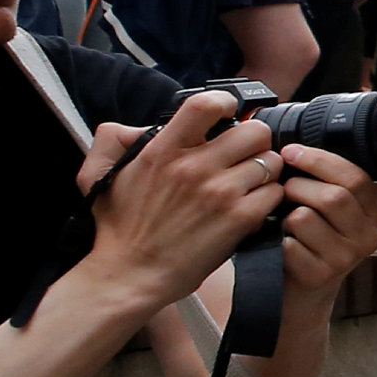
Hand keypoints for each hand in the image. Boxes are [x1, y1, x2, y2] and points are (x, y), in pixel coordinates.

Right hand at [71, 95, 288, 312]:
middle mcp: (194, 167)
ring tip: (248, 183)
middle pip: (255, 131)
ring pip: (271, 161)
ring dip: (265, 171)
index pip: (206, 104)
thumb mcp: (101, 174)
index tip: (227, 114)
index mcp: (162, 150)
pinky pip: (276, 192)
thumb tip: (142, 124)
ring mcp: (220, 192)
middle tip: (244, 155)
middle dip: (254, 141)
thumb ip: (114, 139)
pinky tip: (252, 206)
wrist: (131, 273)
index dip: (225, 104)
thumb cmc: (120, 226)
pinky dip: (269, 198)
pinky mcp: (240, 218)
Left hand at [271, 147, 376, 293]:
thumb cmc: (308, 240)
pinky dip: (276, 241)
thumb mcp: (329, 210)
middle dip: (297, 186)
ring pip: (305, 218)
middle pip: (334, 196)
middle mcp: (368, 235)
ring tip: (282, 221)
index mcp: (373, 211)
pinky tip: (279, 245)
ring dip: (284, 216)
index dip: (319, 160)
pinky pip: (289, 245)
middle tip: (282, 187)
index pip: (356, 176)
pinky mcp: (321, 276)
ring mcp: (347, 258)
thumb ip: (332, 181)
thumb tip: (310, 138)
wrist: (299, 290)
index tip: (290, 152)